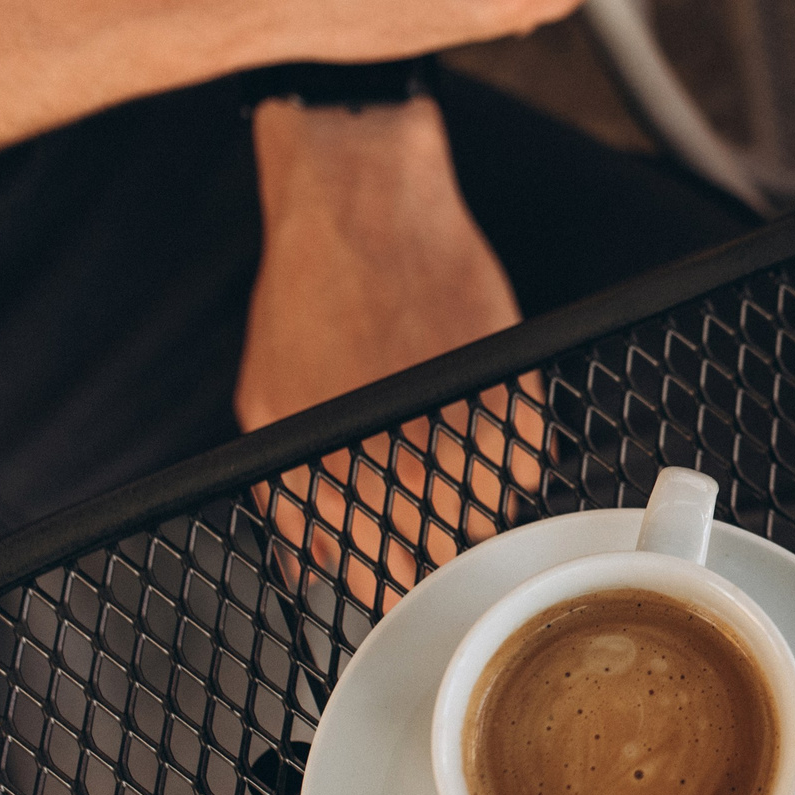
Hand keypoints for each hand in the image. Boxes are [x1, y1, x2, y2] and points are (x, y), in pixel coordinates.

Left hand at [238, 98, 544, 609]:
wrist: (364, 200)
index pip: (375, 566)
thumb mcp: (269, 398)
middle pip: (438, 549)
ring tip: (466, 486)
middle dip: (440, 553)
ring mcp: (458, 420)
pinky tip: (492, 443)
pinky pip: (525, 458)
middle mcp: (400, 452)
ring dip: (481, 508)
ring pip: (489, 509)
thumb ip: (289, 489)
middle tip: (440, 545)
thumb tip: (309, 561)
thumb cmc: (312, 291)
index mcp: (333, 462)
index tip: (402, 595)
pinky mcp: (509, 385)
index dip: (392, 588)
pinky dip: (514, 461)